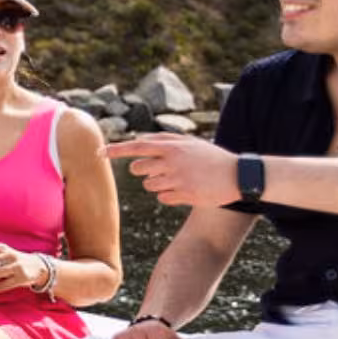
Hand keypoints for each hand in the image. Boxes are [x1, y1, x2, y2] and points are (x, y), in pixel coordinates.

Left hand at [103, 135, 239, 207]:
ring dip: (158, 184)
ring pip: (149, 185)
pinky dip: (169, 195)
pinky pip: (162, 198)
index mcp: (172, 146)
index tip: (99, 153)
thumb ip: (164, 141)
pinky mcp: (184, 195)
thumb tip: (139, 141)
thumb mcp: (190, 143)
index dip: (115, 150)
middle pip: (139, 169)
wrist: (238, 175)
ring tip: (180, 179)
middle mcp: (172, 162)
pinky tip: (186, 190)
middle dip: (145, 171)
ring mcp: (178, 179)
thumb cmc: (211, 157)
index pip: (136, 146)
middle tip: (165, 169)